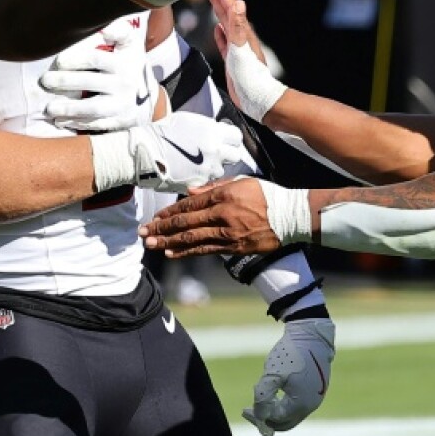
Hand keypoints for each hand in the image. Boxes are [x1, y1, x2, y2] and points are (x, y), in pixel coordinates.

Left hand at [40, 21, 155, 131]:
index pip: (97, 58)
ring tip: (49, 108)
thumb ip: (119, 31)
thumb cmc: (131, 65)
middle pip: (91, 82)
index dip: (76, 59)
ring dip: (69, 108)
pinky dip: (76, 123)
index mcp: (124, 61)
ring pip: (93, 108)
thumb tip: (104, 28)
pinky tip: (61, 120)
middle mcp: (125, 82)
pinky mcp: (120, 121)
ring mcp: (123, 104)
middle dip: (65, 82)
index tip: (59, 61)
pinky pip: (96, 124)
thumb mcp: (131, 45)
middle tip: (45, 81)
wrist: (150, 97)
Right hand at [131, 112, 244, 191]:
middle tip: (215, 154)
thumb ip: (208, 127)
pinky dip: (201, 177)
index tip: (224, 140)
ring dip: (214, 167)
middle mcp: (215, 151)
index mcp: (213, 132)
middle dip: (226, 155)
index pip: (236, 137)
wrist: (145, 152)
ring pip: (221, 170)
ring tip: (198, 164)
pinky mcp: (199, 183)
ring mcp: (208, 169)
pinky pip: (207, 181)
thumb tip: (217, 130)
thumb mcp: (188, 121)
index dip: (230, 139)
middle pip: (235, 156)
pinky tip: (190, 172)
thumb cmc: (162, 133)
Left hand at [140, 177, 283, 256]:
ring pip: (191, 239)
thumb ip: (214, 186)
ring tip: (151, 244)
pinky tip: (171, 253)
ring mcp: (227, 232)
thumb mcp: (241, 182)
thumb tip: (190, 191)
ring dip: (168, 242)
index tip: (154, 217)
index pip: (189, 204)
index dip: (169, 212)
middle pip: (185, 222)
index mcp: (223, 195)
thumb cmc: (267, 196)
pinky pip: (205, 250)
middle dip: (161, 228)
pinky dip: (186, 252)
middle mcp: (222, 214)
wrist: (291, 216)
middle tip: (143, 232)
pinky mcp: (233, 247)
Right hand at [206, 0, 284, 121]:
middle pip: (228, 14)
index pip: (231, 9)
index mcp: (242, 33)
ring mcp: (237, 49)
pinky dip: (220, 34)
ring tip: (213, 2)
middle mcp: (240, 39)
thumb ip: (237, 26)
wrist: (256, 98)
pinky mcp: (233, 60)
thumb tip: (238, 3)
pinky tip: (217, 31)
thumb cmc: (249, 74)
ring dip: (219, 13)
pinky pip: (225, 42)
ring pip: (226, 26)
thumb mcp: (240, 47)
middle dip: (219, 0)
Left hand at [243, 317, 334, 435]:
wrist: (311, 334)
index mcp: (301, 404)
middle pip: (285, 423)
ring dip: (275, 411)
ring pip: (291, 414)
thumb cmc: (291, 353)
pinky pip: (298, 404)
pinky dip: (285, 404)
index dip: (258, 417)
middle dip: (266, 418)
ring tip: (261, 399)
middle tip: (250, 410)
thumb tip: (260, 416)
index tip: (244, 409)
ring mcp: (316, 397)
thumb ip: (263, 397)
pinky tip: (274, 391)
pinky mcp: (317, 389)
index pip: (276, 420)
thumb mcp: (272, 374)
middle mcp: (311, 405)